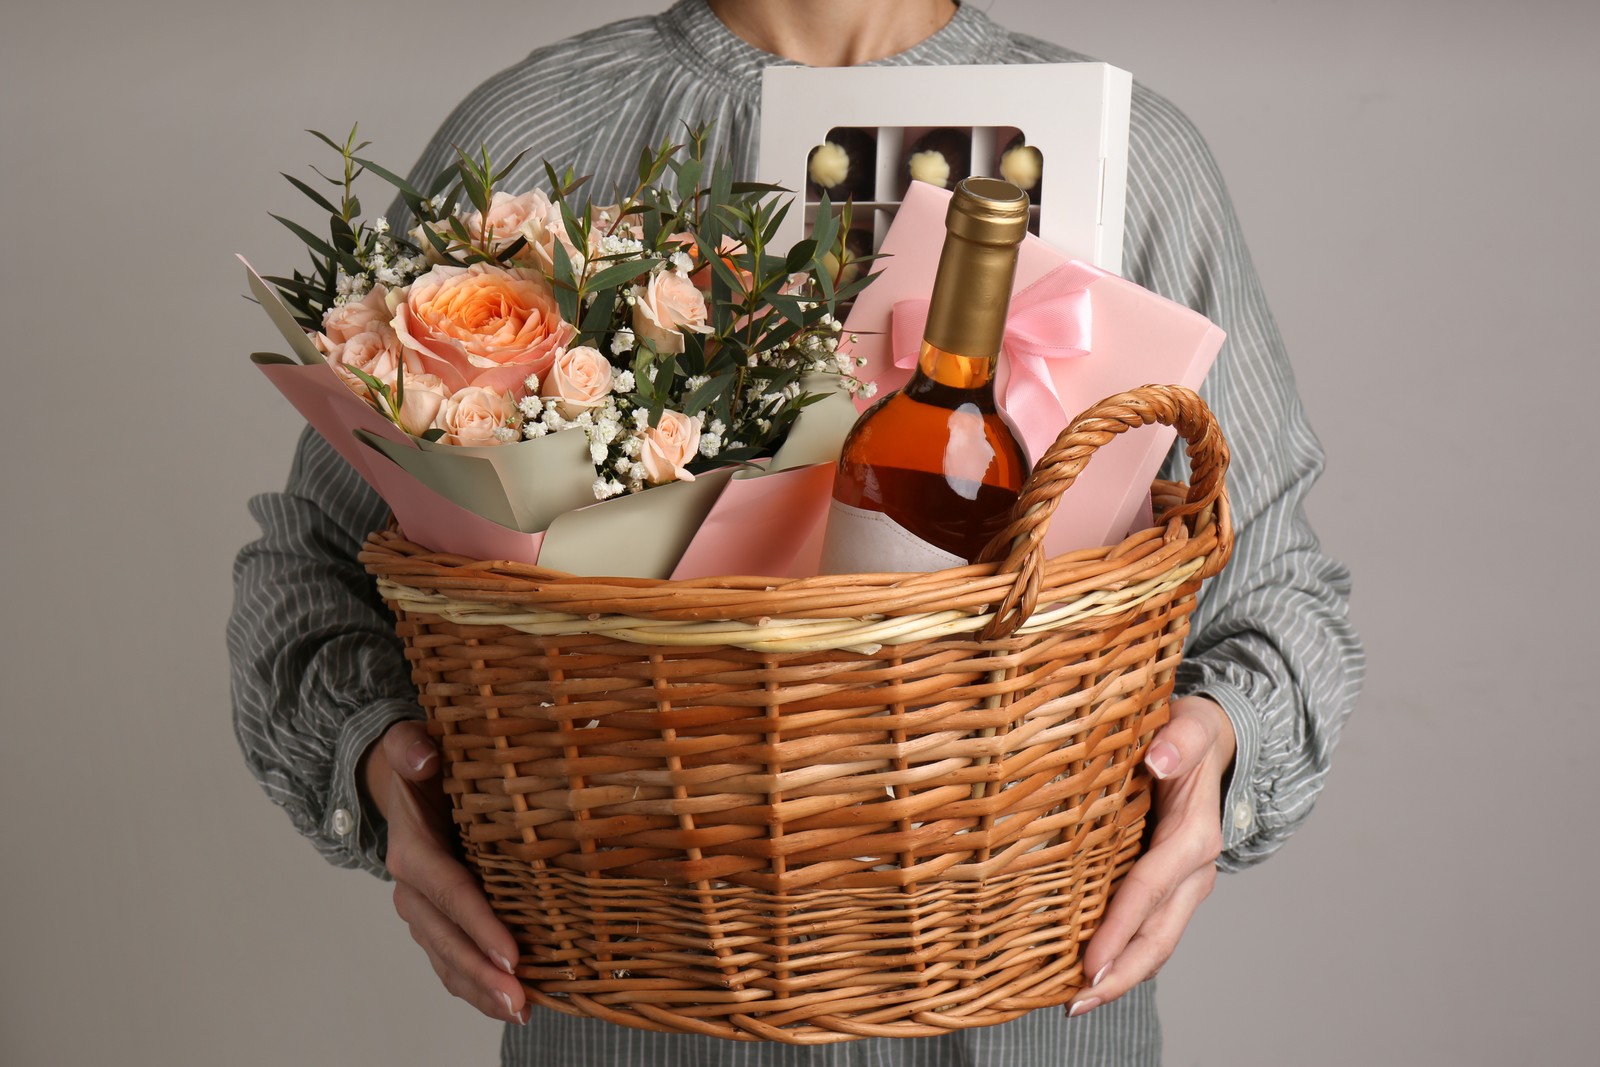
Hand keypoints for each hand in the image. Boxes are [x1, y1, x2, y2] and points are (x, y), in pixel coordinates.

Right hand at [361, 720, 528, 1023]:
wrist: (400, 785)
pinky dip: (477, 986)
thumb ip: (410, 746)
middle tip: (519, 1000)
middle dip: (482, 974)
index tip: (512, 955)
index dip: (479, 925)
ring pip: (449, 960)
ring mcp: (424, 912)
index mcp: (412, 851)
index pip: (449, 893)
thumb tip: (423, 755)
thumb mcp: (409, 745)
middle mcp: (413, 890)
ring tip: (519, 1011)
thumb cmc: (416, 765)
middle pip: (448, 939)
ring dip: (480, 990)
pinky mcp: (438, 922)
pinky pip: (454, 961)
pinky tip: (510, 1004)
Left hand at [1069, 695, 1235, 1015]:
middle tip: (1076, 1002)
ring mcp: (1184, 884)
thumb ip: (1176, 739)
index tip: (1089, 961)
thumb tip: (1157, 759)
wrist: (1213, 743)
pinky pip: (1149, 929)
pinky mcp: (1170, 886)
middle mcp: (1193, 870)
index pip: (1150, 889)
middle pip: (1158, 936)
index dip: (1120, 927)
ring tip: (1076, 1001)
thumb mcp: (1189, 725)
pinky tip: (1091, 973)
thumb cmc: (1191, 734)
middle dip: (1120, 974)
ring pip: (1156, 942)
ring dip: (1120, 975)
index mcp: (1194, 837)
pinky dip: (1124, 956)